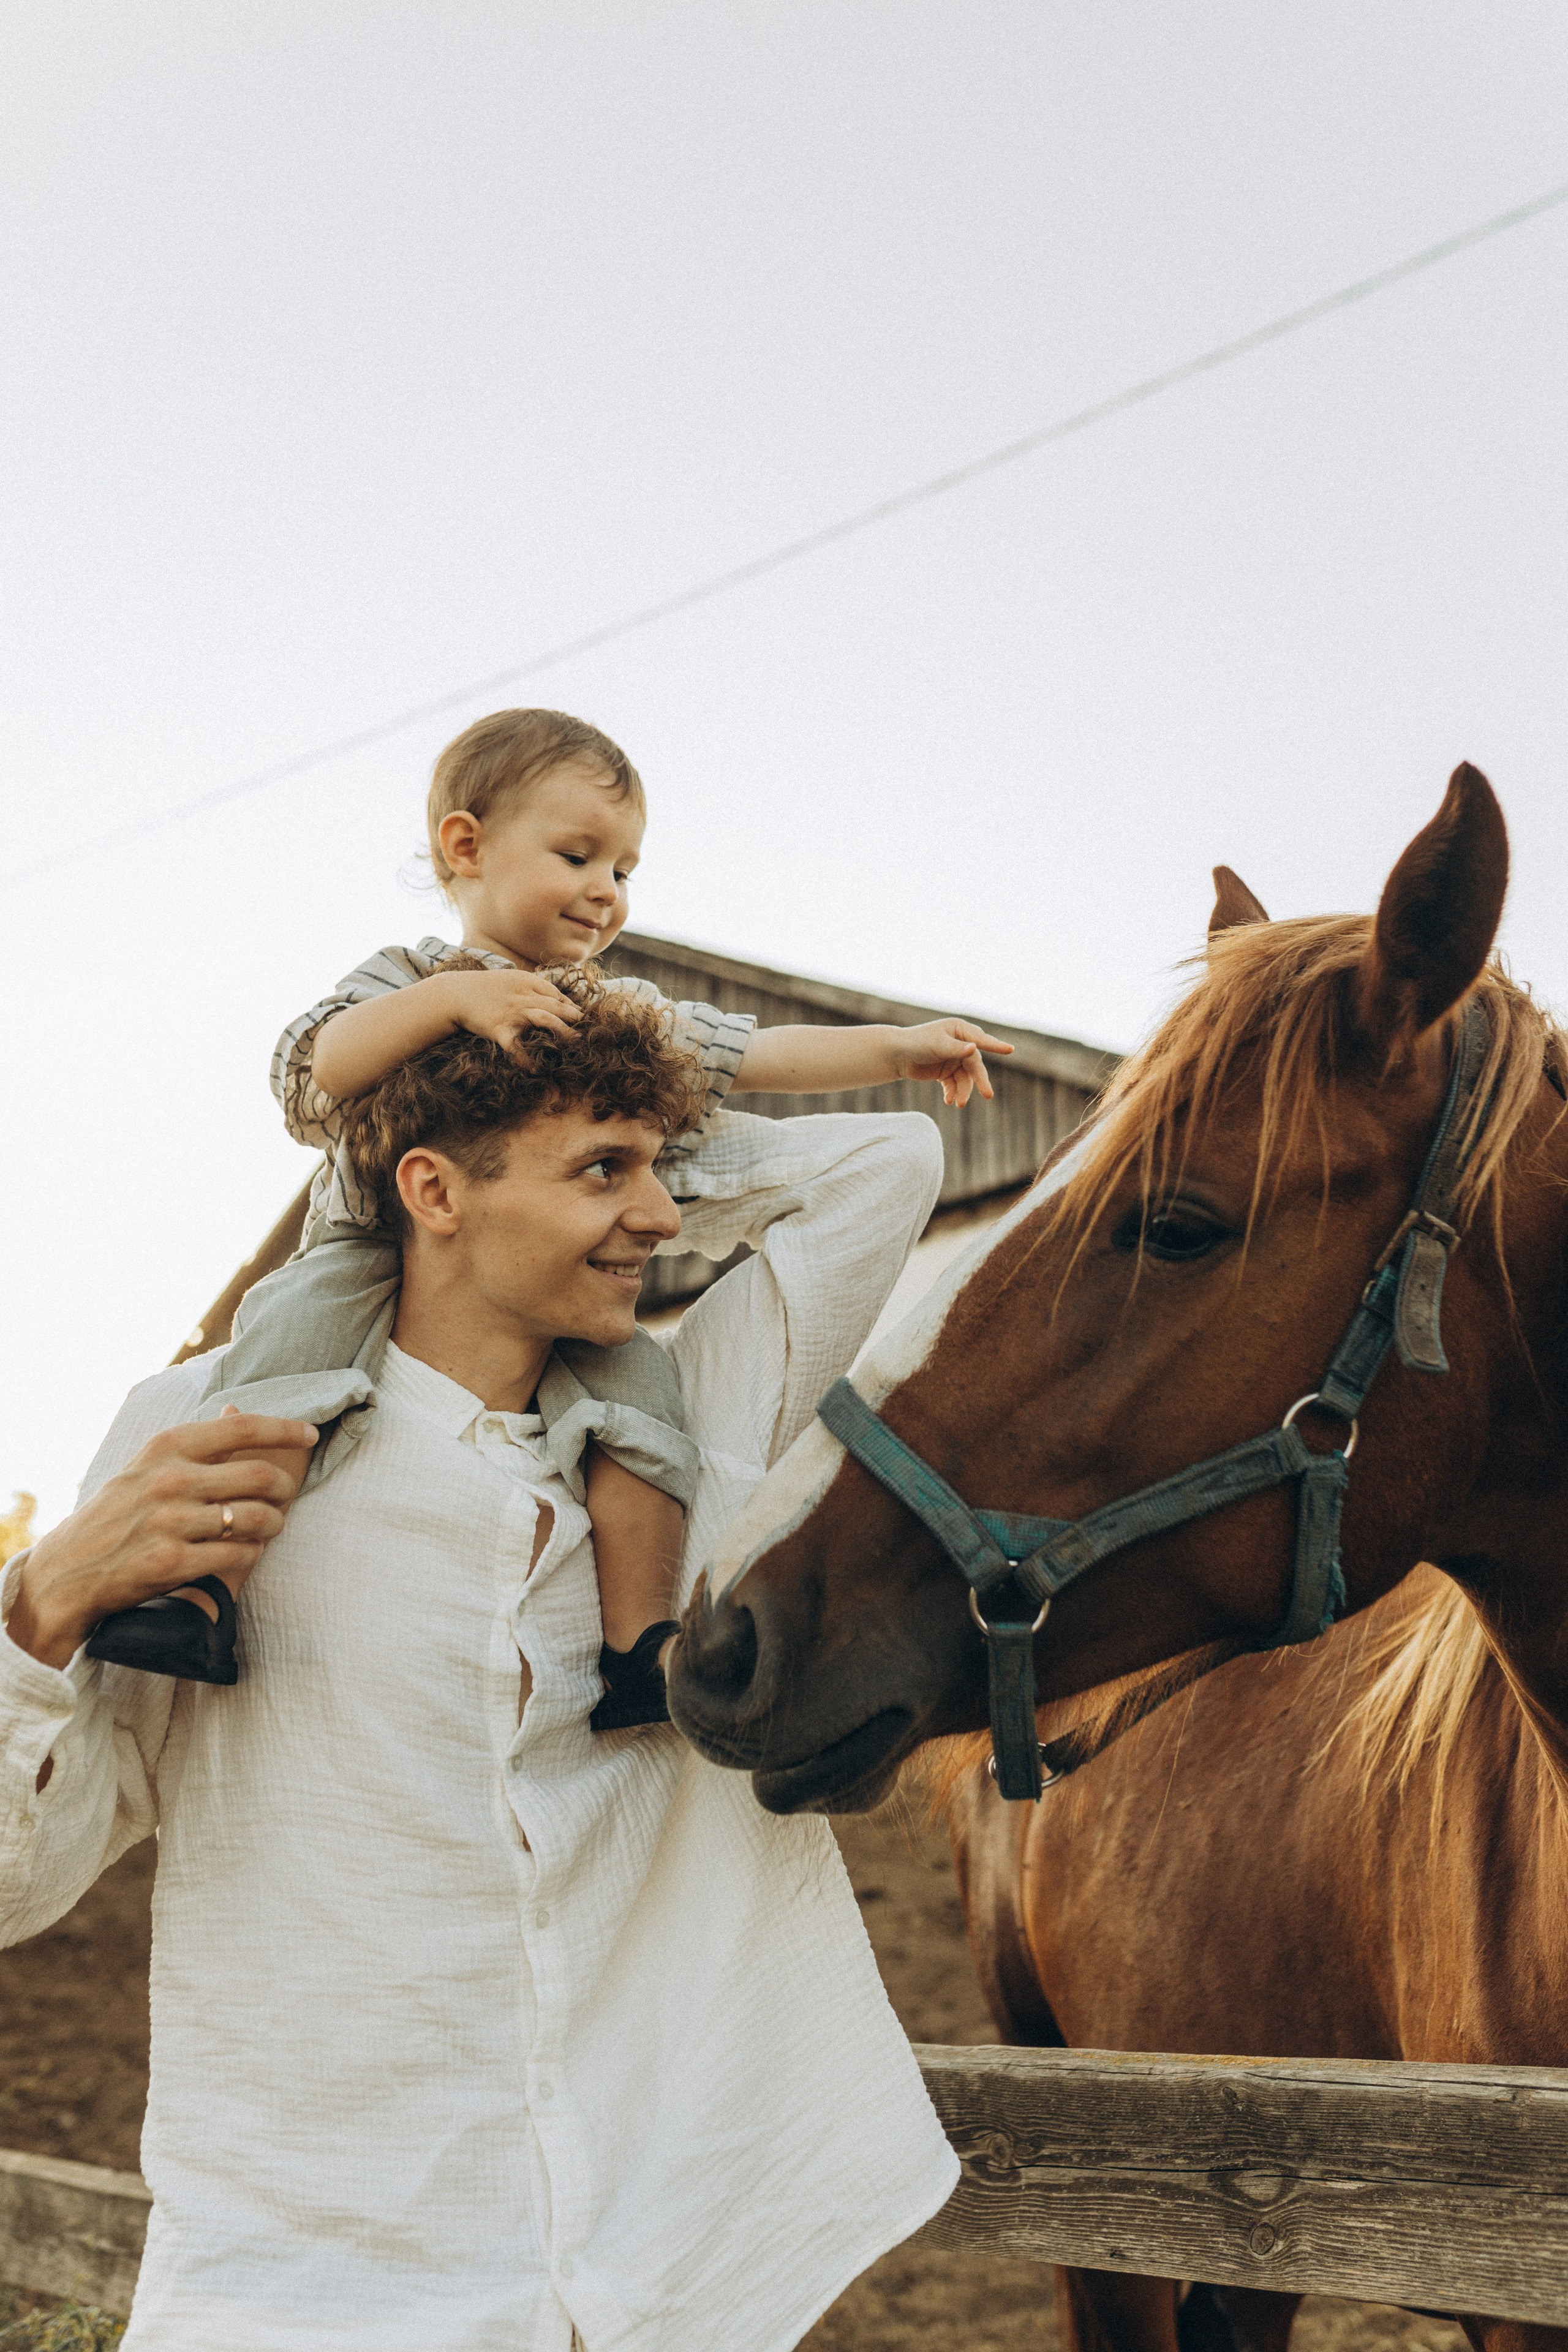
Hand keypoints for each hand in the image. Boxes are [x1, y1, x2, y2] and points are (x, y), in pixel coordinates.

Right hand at [8, 1414, 317, 1669]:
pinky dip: (251, 1554)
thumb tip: (238, 1409)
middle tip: (284, 1496)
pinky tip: (245, 1553)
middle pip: (260, 1475)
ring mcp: (171, 1523)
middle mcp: (170, 1480)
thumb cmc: (115, 1515)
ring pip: (256, 1518)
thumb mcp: (145, 1467)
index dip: (284, 1428)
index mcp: (166, 1448)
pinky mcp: (172, 1563)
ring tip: (269, 1527)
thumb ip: (193, 1444)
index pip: (241, 1427)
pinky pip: (239, 1555)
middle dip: (283, 1488)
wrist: (67, 1571)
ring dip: (273, 1524)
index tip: (309, 1432)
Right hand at [441, 969, 581, 1048]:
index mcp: (527, 983)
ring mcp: (512, 1013)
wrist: (454, 994)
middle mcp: (523, 997)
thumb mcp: (512, 979)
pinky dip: (526, 1058)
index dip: (572, 1008)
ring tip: (577, 1043)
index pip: (557, 995)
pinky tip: (536, 1069)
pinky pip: (515, 1046)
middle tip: (591, 1031)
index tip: (584, 1020)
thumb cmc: (485, 987)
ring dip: (563, 1031)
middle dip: (576, 1019)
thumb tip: (560, 1000)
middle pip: (556, 1006)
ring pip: (544, 1020)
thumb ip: (535, 988)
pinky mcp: (499, 1029)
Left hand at [895, 1019, 1012, 1106]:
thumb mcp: (936, 1045)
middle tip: (988, 1094)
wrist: (896, 1056)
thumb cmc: (916, 1043)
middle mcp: (961, 1044)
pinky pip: (955, 1084)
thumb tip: (974, 1048)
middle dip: (980, 1080)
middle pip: (975, 1064)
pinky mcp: (947, 1072)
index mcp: (960, 1030)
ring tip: (958, 1104)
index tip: (1010, 1050)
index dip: (996, 1046)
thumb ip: (955, 1048)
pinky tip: (949, 1101)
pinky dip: (953, 1092)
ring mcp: (955, 1059)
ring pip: (965, 1078)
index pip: (980, 1040)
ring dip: (963, 1091)